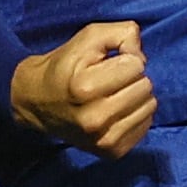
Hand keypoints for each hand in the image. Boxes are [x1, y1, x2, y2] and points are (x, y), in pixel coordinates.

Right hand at [12, 22, 156, 156]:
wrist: (36, 103)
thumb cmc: (65, 66)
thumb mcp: (88, 38)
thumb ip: (122, 34)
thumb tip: (143, 58)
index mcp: (84, 88)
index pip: (136, 65)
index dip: (125, 58)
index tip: (108, 63)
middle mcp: (95, 118)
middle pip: (145, 87)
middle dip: (132, 78)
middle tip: (111, 80)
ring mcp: (103, 139)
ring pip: (150, 107)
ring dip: (136, 97)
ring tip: (114, 95)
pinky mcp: (112, 152)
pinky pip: (145, 126)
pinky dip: (135, 114)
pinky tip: (116, 111)